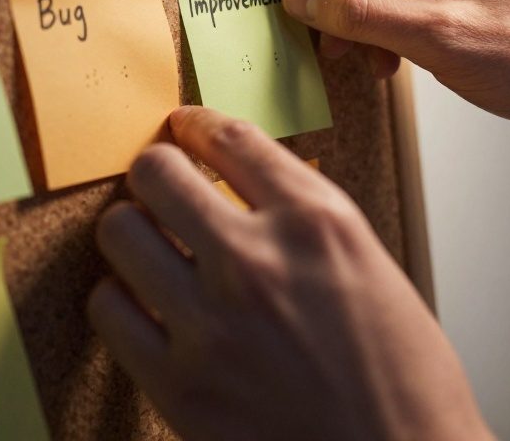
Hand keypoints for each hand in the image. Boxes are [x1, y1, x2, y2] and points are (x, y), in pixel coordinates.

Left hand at [88, 106, 491, 440]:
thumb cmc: (402, 380)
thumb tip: (245, 183)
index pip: (231, 138)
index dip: (197, 124)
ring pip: (120, 232)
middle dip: (156, 171)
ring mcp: (211, 324)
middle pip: (157, 172)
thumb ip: (304, 216)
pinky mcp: (178, 385)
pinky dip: (120, 299)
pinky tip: (144, 305)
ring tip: (150, 245)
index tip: (185, 128)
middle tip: (160, 185)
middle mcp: (258, 262)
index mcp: (318, 224)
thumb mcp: (371, 265)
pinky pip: (107, 308)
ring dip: (133, 231)